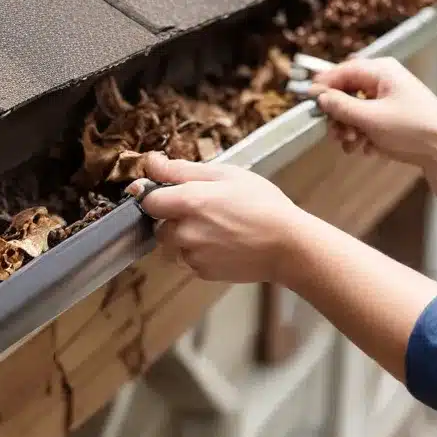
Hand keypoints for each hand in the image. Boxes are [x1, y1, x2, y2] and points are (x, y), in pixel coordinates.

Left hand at [126, 153, 307, 283]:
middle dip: (175, 217)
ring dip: (187, 236)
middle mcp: (185, 231)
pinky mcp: (203, 272)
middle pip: (159, 225)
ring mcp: (193, 255)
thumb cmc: (263, 204)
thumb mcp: (226, 174)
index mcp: (188, 201)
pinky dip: (201, 252)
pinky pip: (190, 259)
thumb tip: (150, 163)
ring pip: (175, 244)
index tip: (168, 191)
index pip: (147, 200)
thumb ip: (182, 170)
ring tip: (219, 227)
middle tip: (207, 209)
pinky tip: (225, 243)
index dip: (155, 194)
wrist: (289, 245)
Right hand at [312, 57, 436, 166]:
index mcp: (382, 71)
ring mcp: (389, 100)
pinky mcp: (392, 117)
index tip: (309, 100)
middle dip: (339, 115)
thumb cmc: (411, 128)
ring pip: (355, 110)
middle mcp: (384, 81)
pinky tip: (367, 149)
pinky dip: (362, 135)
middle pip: (347, 92)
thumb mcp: (370, 117)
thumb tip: (320, 97)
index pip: (343, 70)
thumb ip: (341, 106)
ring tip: (352, 144)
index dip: (324, 85)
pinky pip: (367, 121)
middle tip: (335, 133)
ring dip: (348, 128)